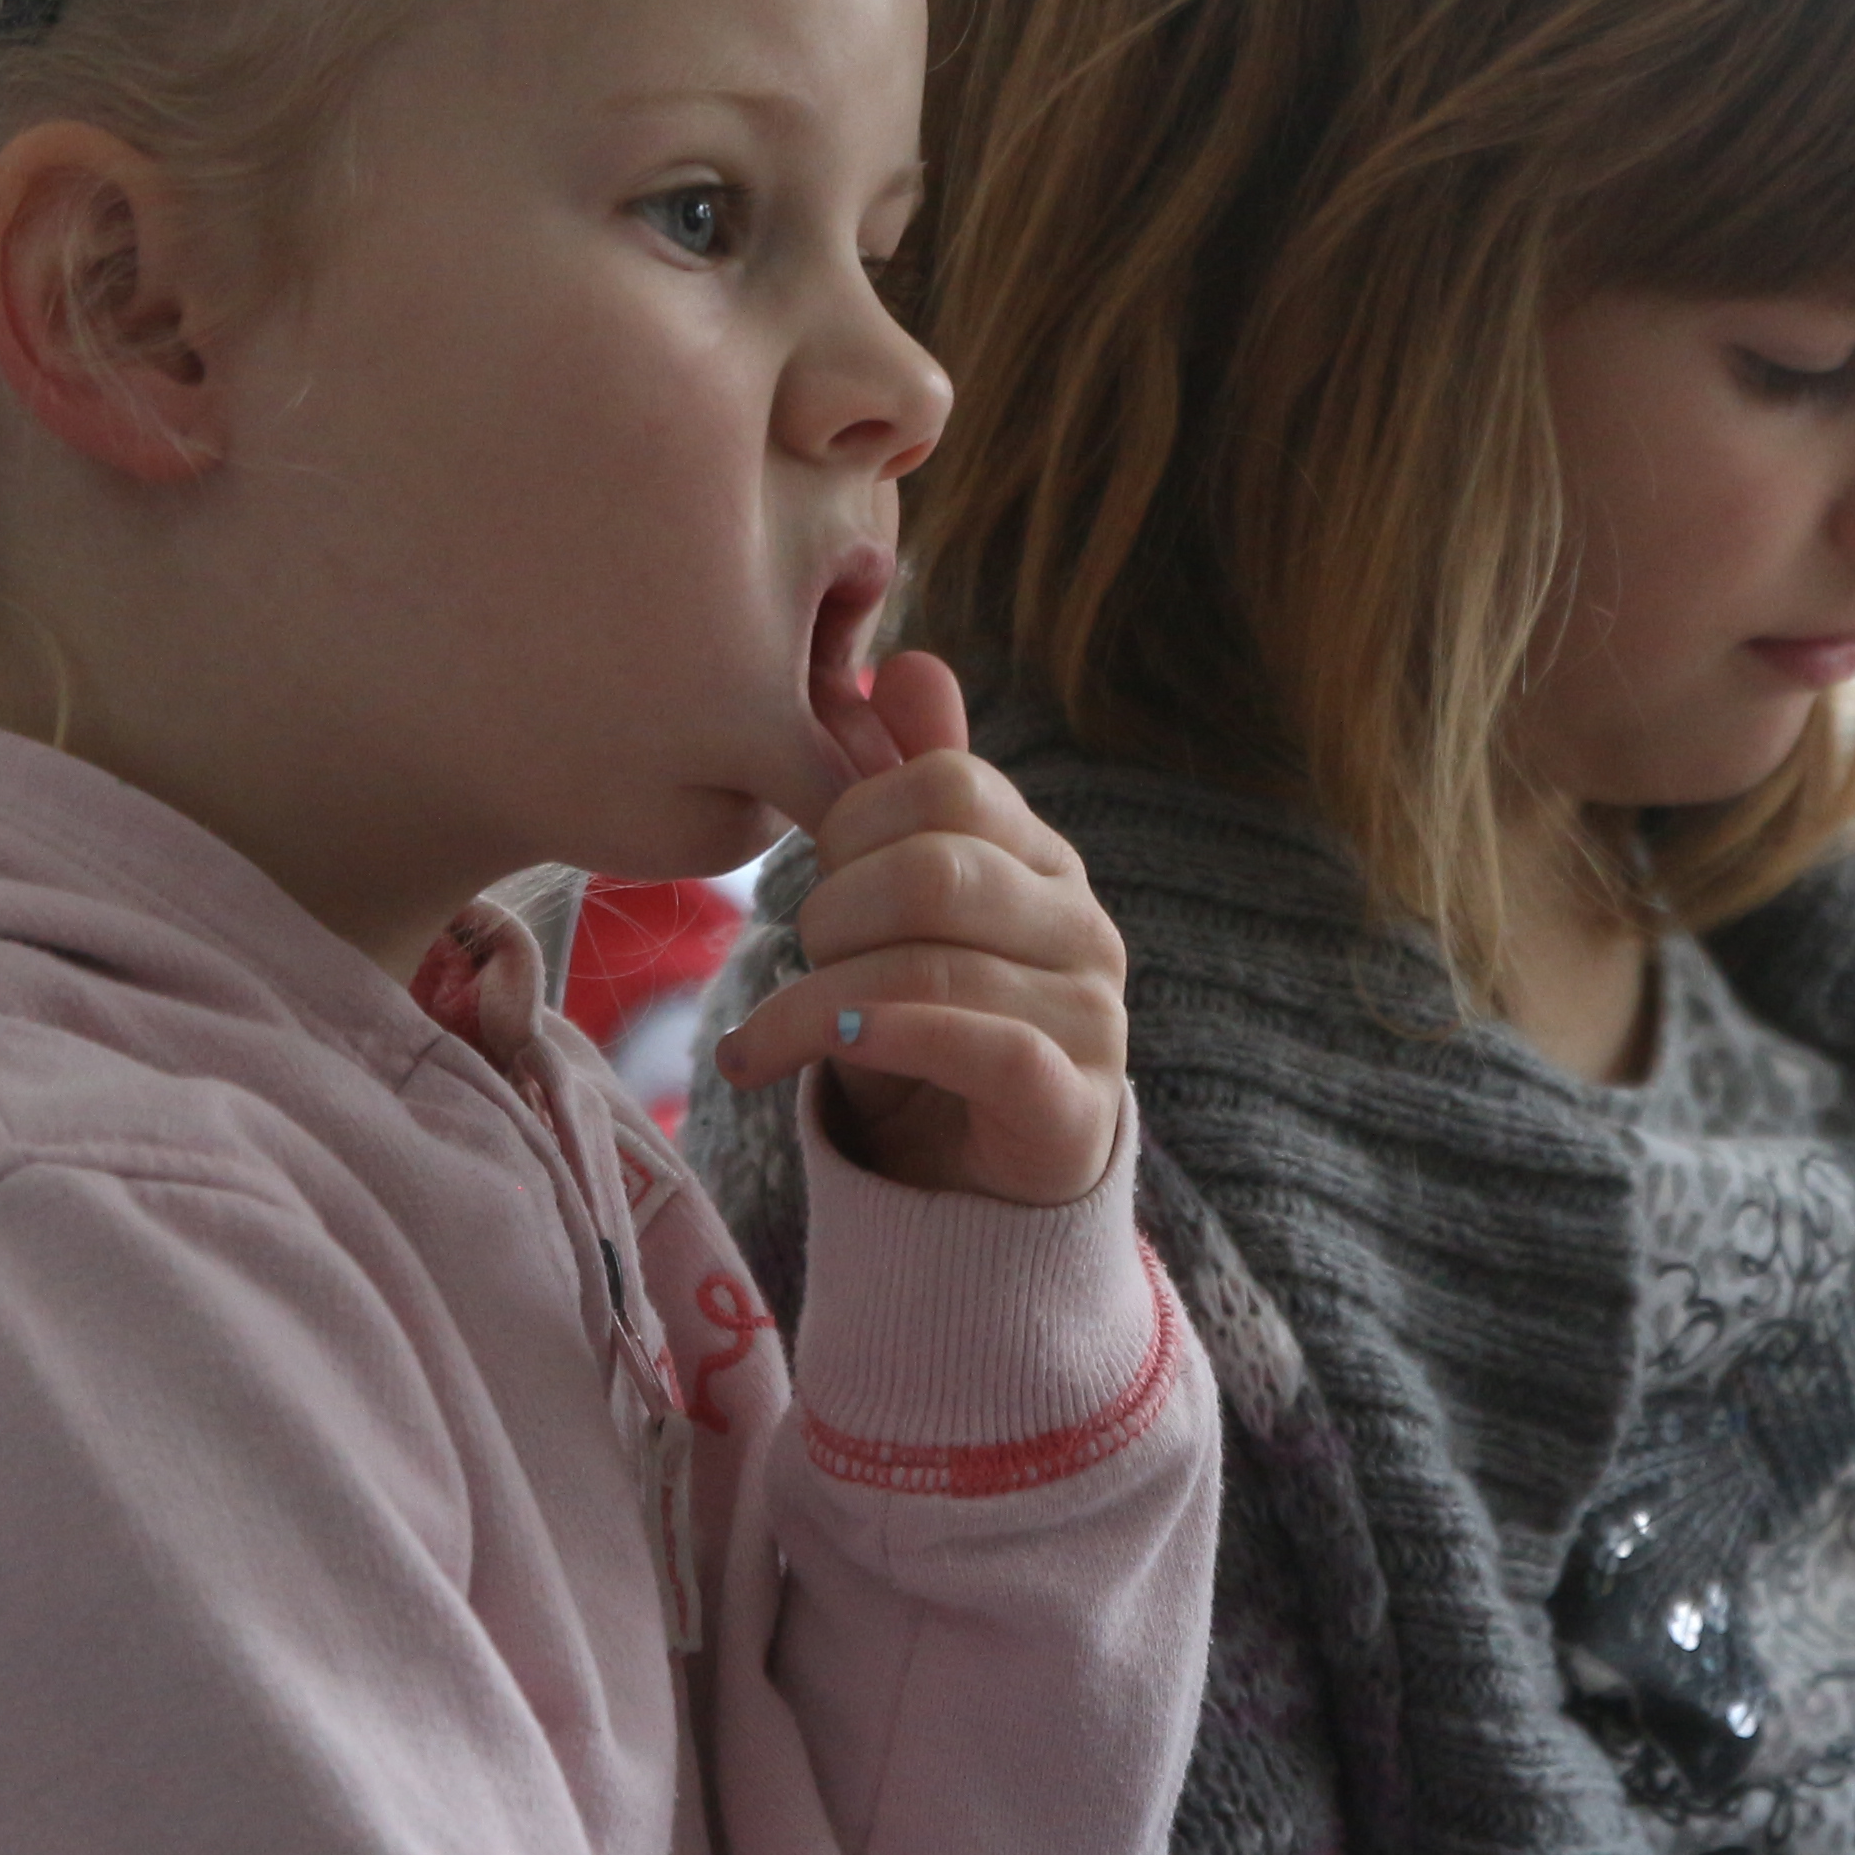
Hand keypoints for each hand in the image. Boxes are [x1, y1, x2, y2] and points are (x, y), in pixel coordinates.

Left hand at [712, 652, 1128, 1205]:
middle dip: (833, 913)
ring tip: (762, 1038)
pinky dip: (873, 1043)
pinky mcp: (1073, 1105)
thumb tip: (910, 661)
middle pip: (937, 869)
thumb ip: (912, 791)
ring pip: (934, 967)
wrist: (978, 1193)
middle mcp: (1085, 927)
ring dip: (816, 1002)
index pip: (948, 784)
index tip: (814, 878)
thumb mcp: (908, 911)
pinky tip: (798, 1060)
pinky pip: (974, 1047)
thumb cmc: (930, 1032)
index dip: (853, 820)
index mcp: (1045, 860)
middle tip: (794, 961)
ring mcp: (1093, 1016)